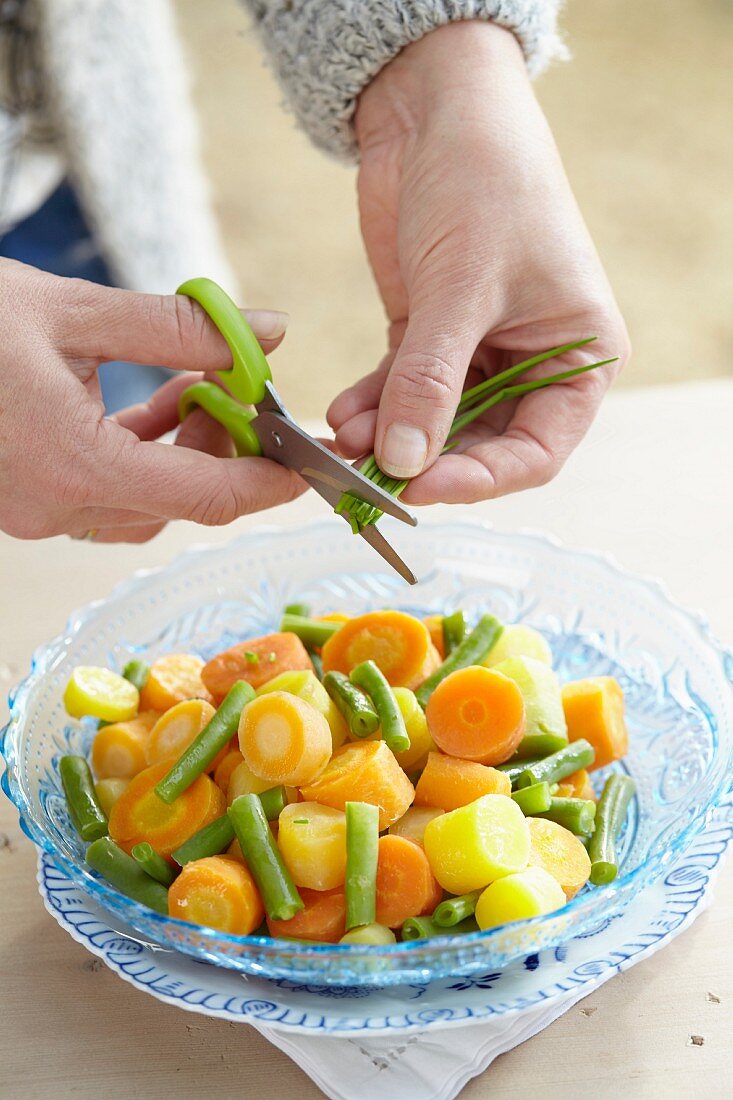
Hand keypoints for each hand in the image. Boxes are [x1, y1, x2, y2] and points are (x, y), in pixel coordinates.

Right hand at [0, 259, 303, 541]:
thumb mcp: (75, 311)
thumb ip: (179, 327)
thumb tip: (268, 331)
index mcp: (75, 466)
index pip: (205, 495)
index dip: (268, 481)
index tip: (308, 460)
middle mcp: (56, 505)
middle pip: (182, 503)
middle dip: (226, 451)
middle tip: (241, 393)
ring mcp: (38, 509)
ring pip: (148, 504)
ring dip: (185, 455)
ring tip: (196, 390)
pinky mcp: (27, 498)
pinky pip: (110, 493)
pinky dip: (145, 457)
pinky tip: (161, 406)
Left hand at [328, 22, 629, 502]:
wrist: (438, 109)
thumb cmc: (485, 184)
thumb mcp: (463, 288)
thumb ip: (431, 381)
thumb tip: (402, 461)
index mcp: (577, 358)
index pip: (537, 452)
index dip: (481, 479)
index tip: (421, 488)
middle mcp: (532, 364)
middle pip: (480, 445)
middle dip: (424, 461)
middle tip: (370, 475)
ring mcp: (477, 353)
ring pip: (433, 423)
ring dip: (388, 435)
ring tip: (344, 438)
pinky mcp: (427, 336)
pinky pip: (400, 389)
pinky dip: (371, 404)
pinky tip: (341, 413)